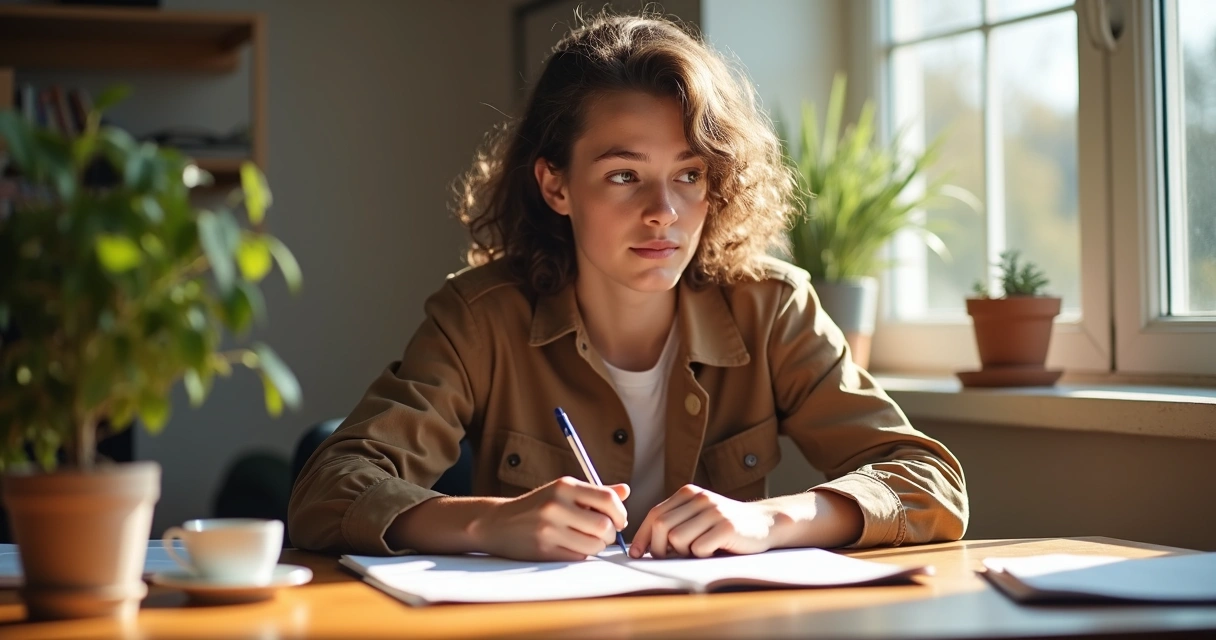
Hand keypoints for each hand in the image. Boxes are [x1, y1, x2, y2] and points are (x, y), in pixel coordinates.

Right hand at [470, 476, 628, 561]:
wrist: (498, 523)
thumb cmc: (537, 506)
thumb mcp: (562, 491)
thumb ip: (595, 492)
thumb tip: (626, 490)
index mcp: (564, 486)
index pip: (608, 499)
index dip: (620, 513)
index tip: (619, 520)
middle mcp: (557, 505)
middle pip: (604, 526)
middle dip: (610, 534)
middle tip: (603, 534)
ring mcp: (549, 528)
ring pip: (594, 545)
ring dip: (597, 546)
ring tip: (588, 540)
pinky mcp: (544, 549)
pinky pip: (578, 556)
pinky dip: (581, 554)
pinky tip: (572, 547)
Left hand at [628, 484, 779, 558]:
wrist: (764, 523)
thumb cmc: (724, 526)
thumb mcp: (698, 517)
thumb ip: (675, 523)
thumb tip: (644, 547)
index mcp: (688, 493)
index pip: (654, 513)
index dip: (642, 535)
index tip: (636, 553)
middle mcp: (699, 498)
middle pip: (661, 525)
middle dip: (657, 547)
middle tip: (664, 558)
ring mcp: (714, 511)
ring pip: (677, 538)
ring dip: (681, 552)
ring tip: (696, 552)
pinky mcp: (727, 527)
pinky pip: (699, 548)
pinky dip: (701, 555)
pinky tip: (713, 551)